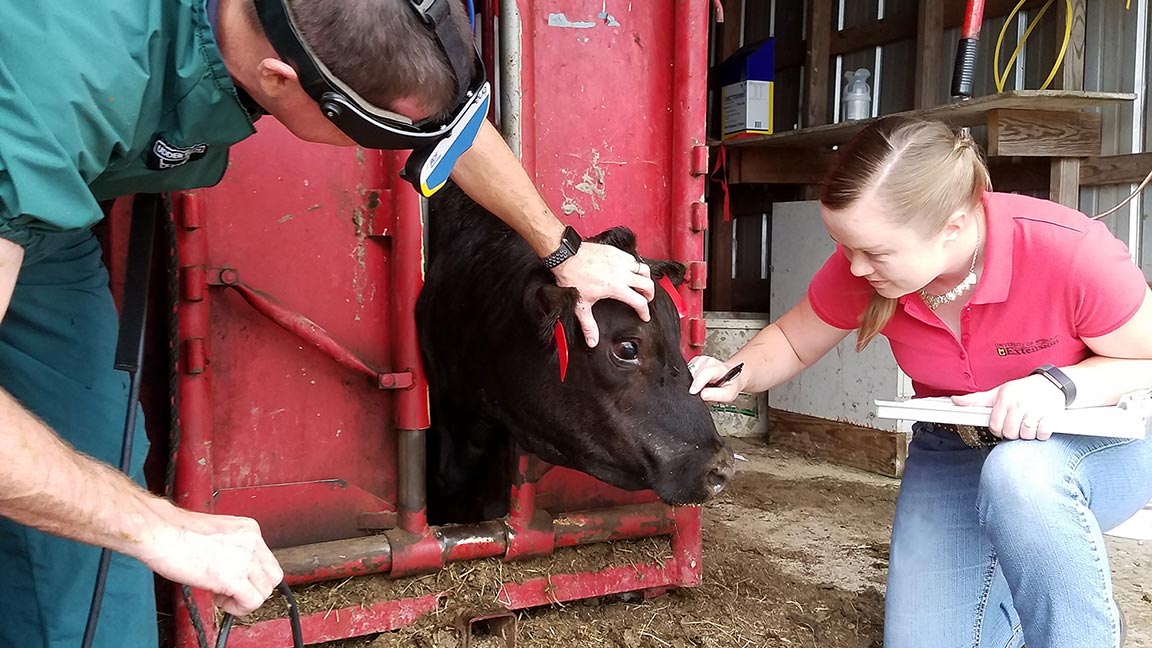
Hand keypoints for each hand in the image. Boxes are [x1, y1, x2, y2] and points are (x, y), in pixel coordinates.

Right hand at [141, 506, 282, 615]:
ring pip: (265, 591)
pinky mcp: (234, 577)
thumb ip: (233, 548)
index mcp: (249, 529)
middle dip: (254, 588)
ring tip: (223, 595)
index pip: (267, 559)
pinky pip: (253, 602)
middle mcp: (252, 542)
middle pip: (273, 575)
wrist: (162, 532)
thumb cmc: (177, 532)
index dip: (252, 574)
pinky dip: (239, 608)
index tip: (235, 579)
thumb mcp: (217, 534)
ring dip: (246, 599)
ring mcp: (245, 559)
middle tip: (232, 590)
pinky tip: (221, 601)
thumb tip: (234, 567)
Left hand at [551, 242, 654, 346]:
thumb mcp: (581, 305)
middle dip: (650, 295)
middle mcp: (622, 273)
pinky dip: (635, 266)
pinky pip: (632, 258)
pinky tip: (629, 270)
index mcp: (616, 287)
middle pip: (648, 284)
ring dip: (645, 278)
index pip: (639, 302)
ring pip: (643, 269)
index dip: (645, 311)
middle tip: (646, 299)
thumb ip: (588, 325)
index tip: (644, 315)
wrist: (566, 257)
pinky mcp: (616, 251)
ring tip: (641, 284)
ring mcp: (620, 260)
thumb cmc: (572, 277)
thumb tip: (592, 340)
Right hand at [688, 355, 744, 402]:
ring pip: (689, 370)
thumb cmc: (729, 385)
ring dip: (691, 380)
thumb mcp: (728, 394)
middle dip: (693, 383)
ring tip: (699, 386)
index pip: (705, 373)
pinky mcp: (695, 361)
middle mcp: (709, 361)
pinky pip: (687, 369)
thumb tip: (702, 395)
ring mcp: (701, 360)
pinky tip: (697, 381)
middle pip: (694, 372)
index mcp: (718, 368)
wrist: (731, 377)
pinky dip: (689, 377)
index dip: (697, 383)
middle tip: (698, 392)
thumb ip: (716, 395)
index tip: (692, 391)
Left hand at [951, 374, 1066, 440]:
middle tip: (1016, 425)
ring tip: (1028, 424)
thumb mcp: (998, 392)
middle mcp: (1019, 404)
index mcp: (1004, 398)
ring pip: (1025, 435)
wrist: (1051, 383)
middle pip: (1010, 433)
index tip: (1002, 425)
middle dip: (1012, 433)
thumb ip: (976, 400)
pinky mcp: (1051, 416)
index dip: (998, 429)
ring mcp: (1036, 410)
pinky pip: (1042, 434)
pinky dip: (1041, 434)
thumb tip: (955, 400)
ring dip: (1027, 434)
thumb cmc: (1021, 390)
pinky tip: (1040, 425)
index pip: (995, 425)